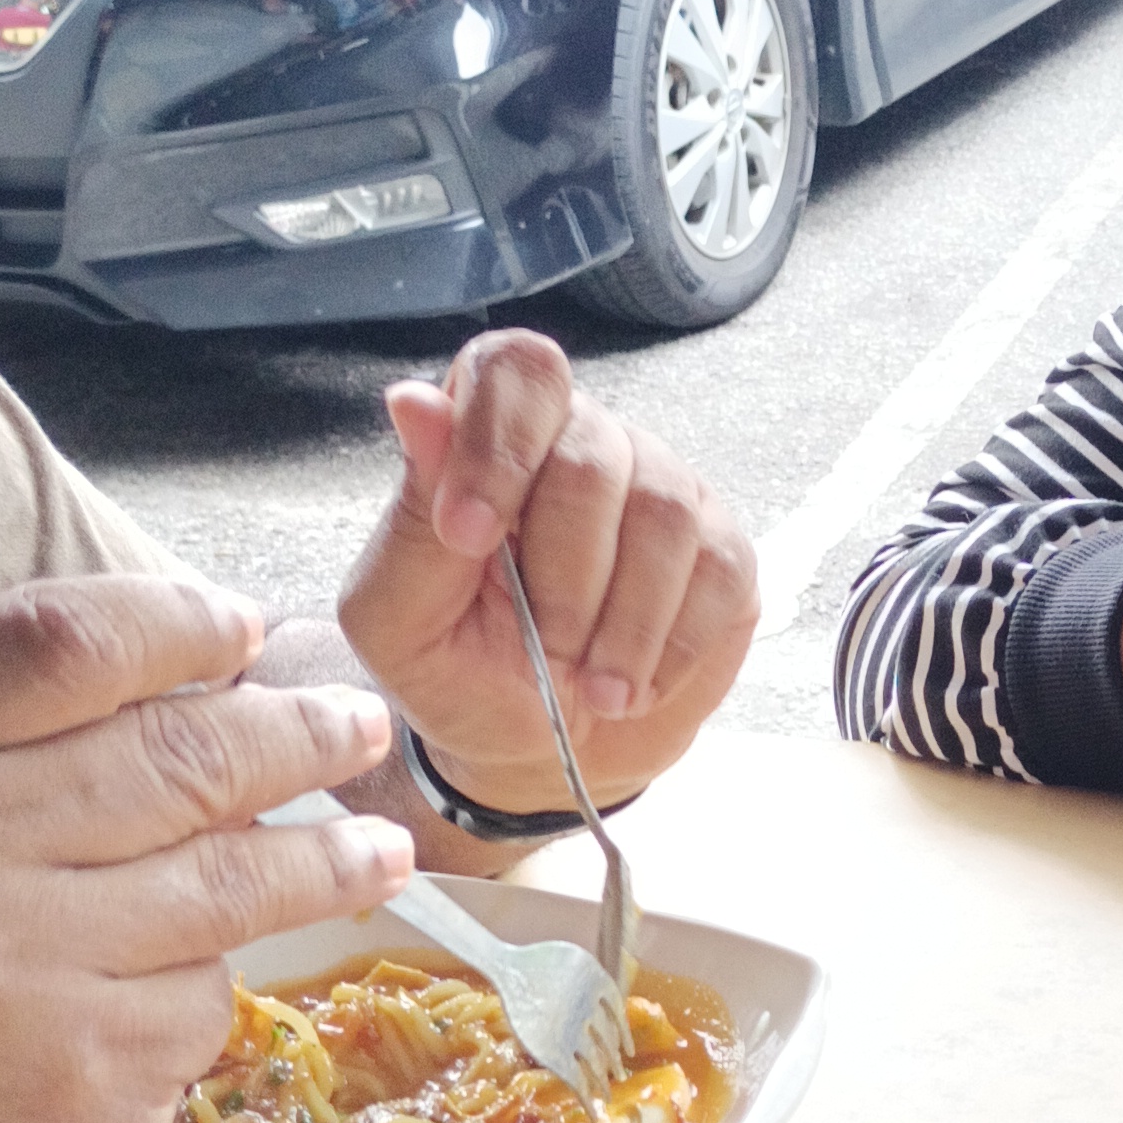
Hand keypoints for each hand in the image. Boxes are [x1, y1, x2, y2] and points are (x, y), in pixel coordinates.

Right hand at [0, 576, 415, 1122]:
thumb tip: (172, 676)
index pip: (59, 643)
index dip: (177, 623)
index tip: (244, 629)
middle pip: (176, 756)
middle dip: (295, 735)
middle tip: (358, 725)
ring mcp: (27, 974)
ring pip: (222, 882)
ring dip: (324, 858)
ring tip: (377, 848)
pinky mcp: (91, 1079)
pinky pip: (200, 1000)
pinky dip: (206, 991)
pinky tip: (190, 994)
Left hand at [339, 329, 758, 813]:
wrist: (538, 753)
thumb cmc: (458, 673)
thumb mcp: (400, 619)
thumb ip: (411, 517)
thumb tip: (413, 401)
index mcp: (490, 436)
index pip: (516, 369)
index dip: (499, 440)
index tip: (470, 537)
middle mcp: (583, 441)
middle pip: (592, 456)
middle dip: (563, 577)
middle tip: (543, 649)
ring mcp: (661, 488)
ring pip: (663, 514)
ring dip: (622, 625)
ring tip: (590, 687)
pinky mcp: (722, 549)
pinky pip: (718, 572)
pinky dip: (670, 648)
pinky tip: (634, 684)